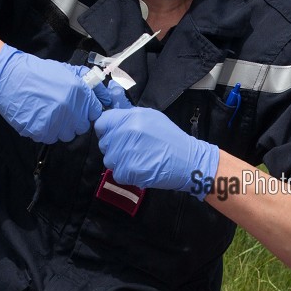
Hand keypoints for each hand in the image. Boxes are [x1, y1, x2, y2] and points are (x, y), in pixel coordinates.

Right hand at [0, 45, 103, 142]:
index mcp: (79, 93)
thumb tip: (106, 97)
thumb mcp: (68, 71)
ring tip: (49, 114)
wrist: (10, 77)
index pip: (95, 113)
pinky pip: (50, 138)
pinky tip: (39, 118)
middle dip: (75, 120)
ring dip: (61, 128)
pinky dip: (46, 131)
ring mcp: (55, 122)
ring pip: (67, 135)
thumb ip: (89, 84)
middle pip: (82, 127)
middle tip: (63, 111)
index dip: (88, 111)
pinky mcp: (40, 131)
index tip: (80, 108)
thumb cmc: (39, 73)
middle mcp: (70, 109)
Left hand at [94, 107, 220, 197]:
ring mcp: (125, 152)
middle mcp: (125, 133)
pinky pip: (117, 173)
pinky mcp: (128, 170)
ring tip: (138, 160)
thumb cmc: (171, 139)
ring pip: (109, 159)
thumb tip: (114, 118)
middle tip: (132, 150)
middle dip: (114, 147)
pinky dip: (127, 174)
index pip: (102, 123)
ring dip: (120, 162)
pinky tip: (141, 169)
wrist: (188, 160)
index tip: (115, 135)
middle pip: (104, 143)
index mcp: (131, 117)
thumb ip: (130, 116)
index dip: (107, 130)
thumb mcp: (152, 117)